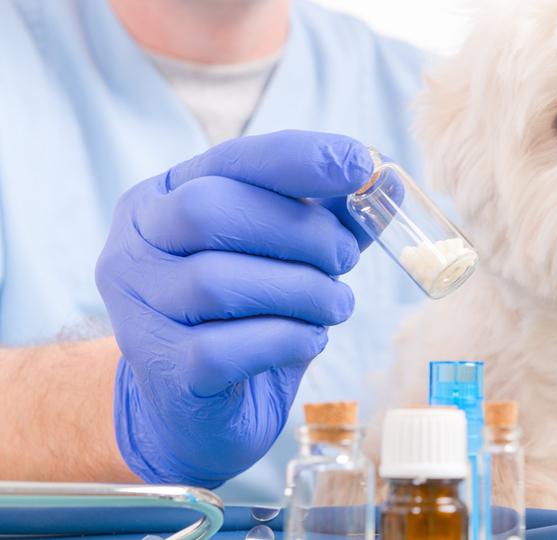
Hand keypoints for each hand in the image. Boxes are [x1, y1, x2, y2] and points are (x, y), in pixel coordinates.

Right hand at [96, 130, 373, 486]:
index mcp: (161, 201)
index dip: (297, 159)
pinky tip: (309, 340)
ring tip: (334, 305)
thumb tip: (385, 179)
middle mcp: (132, 248)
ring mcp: (137, 311)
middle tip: (346, 259)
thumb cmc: (250, 318)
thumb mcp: (290, 256)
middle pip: (208, 212)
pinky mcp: (163, 370)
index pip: (228, 161)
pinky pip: (227, 347)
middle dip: (300, 232)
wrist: (204, 412)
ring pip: (217, 282)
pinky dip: (287, 339)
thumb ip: (330, 217)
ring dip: (304, 290)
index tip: (359, 164)